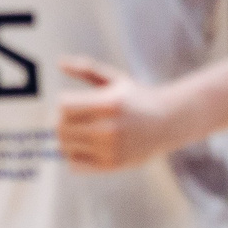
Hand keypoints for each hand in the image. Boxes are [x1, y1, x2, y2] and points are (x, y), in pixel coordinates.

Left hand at [55, 55, 187, 171]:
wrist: (168, 123)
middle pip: (61, 128)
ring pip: (65, 147)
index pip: (64, 106)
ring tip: (79, 131)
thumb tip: (59, 62)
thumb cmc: (136, 98)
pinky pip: (74, 164)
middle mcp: (110, 128)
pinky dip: (73, 155)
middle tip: (73, 118)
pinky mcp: (112, 165)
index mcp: (110, 104)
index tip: (73, 101)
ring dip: (66, 139)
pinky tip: (85, 146)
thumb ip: (87, 69)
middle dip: (61, 121)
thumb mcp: (115, 79)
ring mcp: (111, 149)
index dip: (64, 102)